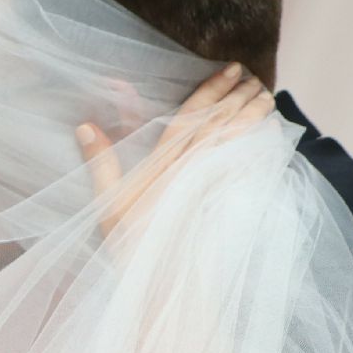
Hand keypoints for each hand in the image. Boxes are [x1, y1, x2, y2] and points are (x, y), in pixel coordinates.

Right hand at [76, 64, 276, 238]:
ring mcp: (210, 187)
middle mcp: (191, 171)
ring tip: (267, 99)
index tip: (232, 70)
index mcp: (163, 165)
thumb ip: (100, 162)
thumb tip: (85, 125)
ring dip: (253, 118)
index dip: (212, 90)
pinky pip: (245, 168)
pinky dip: (258, 148)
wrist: (162, 283)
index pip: (192, 117)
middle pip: (221, 125)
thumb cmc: (130, 244)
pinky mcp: (222, 204)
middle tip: (255, 78)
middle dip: (240, 98)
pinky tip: (267, 138)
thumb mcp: (107, 203)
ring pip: (237, 142)